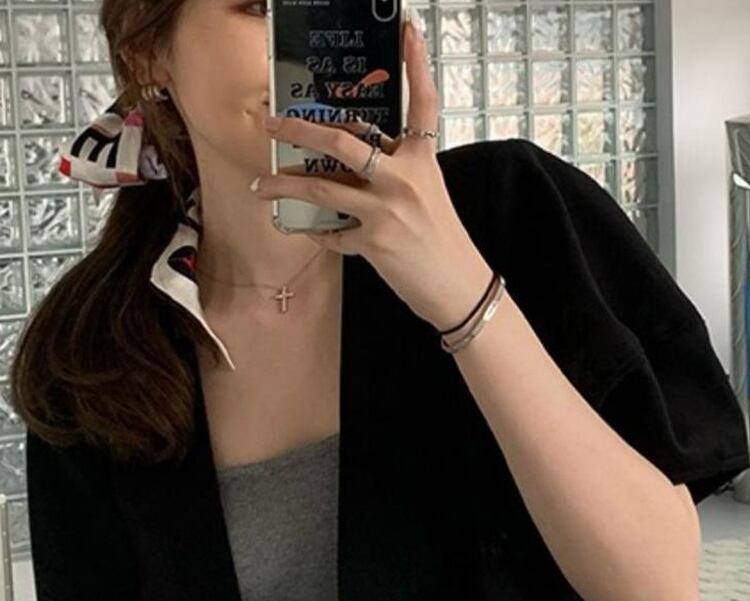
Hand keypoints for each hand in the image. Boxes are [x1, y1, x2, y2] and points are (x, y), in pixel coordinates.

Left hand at [252, 19, 489, 330]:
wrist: (459, 286)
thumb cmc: (443, 242)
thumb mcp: (428, 194)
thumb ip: (396, 172)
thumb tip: (354, 164)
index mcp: (424, 160)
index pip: (423, 102)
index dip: (417, 63)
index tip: (407, 28)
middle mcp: (404, 178)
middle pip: (344, 141)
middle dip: (300, 129)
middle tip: (272, 122)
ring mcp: (387, 210)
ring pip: (323, 188)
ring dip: (285, 186)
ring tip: (261, 186)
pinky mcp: (374, 242)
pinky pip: (333, 233)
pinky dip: (320, 233)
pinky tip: (311, 231)